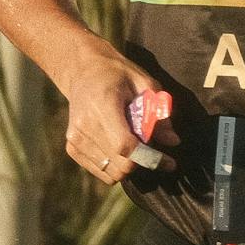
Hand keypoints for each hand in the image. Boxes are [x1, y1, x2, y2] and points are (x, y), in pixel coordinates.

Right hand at [61, 54, 177, 184]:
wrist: (84, 71)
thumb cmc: (118, 75)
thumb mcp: (145, 85)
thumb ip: (159, 114)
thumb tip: (173, 142)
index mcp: (102, 105)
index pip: (125, 146)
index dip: (150, 159)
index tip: (169, 162)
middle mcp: (84, 125)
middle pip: (120, 165)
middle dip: (143, 163)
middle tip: (152, 150)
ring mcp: (75, 138)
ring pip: (111, 173)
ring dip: (129, 165)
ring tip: (133, 143)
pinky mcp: (72, 147)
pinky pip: (101, 171)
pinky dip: (115, 166)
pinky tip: (118, 147)